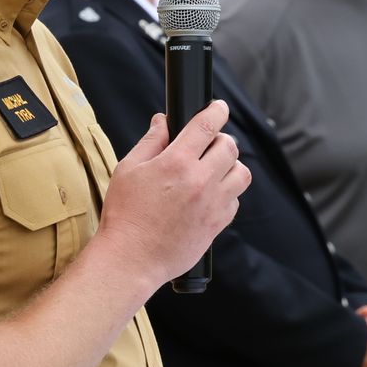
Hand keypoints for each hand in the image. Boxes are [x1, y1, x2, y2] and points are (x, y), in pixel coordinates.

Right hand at [99, 102, 249, 288]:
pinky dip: (227, 194)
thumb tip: (162, 122)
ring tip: (213, 170)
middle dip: (220, 140)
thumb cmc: (125, 215)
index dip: (216, 110)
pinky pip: (236, 201)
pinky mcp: (218, 225)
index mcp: (176, 162)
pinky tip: (209, 196)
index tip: (219, 107)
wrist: (132, 258)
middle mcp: (200, 181)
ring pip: (241, 173)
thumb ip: (150, 142)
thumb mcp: (128, 170)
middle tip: (207, 145)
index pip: (206, 125)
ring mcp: (213, 204)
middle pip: (229, 146)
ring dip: (230, 166)